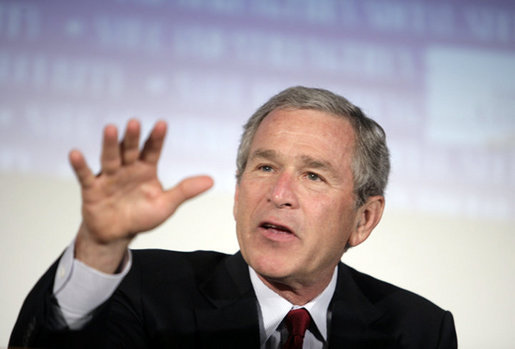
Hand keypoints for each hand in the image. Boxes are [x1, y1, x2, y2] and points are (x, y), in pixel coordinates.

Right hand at [70, 119, 212, 272]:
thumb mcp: (166, 204)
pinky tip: (75, 153)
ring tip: (111, 128)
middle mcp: (127, 168)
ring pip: (110, 158)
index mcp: (146, 169)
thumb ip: (185, 191)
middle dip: (132, 137)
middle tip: (135, 123)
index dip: (157, 138)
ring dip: (110, 144)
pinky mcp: (93, 188)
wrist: (117, 234)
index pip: (153, 150)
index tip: (162, 124)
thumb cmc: (142, 216)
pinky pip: (86, 176)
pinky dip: (80, 166)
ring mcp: (109, 177)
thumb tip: (212, 180)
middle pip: (130, 150)